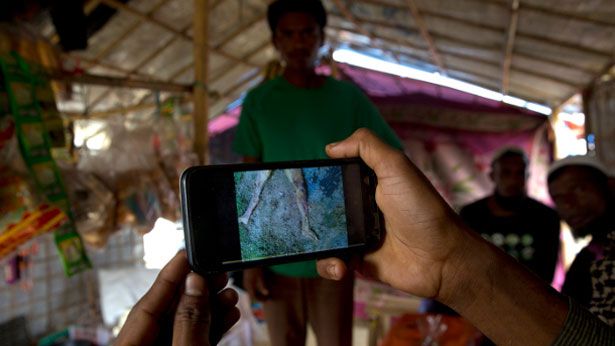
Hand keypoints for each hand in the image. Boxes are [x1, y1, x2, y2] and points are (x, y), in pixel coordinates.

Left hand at [115, 251, 239, 345]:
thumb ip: (189, 321)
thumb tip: (194, 284)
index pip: (146, 305)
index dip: (168, 276)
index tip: (186, 253)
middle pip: (166, 312)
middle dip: (196, 291)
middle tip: (217, 271)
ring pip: (183, 327)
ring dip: (210, 309)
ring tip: (230, 294)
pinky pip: (193, 340)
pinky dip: (211, 328)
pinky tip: (229, 314)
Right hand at [243, 268, 269, 300]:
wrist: (250, 261)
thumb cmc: (255, 268)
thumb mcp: (260, 276)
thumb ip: (263, 285)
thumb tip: (267, 294)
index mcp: (248, 286)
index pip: (253, 297)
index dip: (260, 300)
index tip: (267, 300)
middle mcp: (246, 285)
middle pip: (252, 296)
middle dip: (260, 298)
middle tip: (267, 298)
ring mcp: (246, 283)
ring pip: (252, 292)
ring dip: (259, 294)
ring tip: (266, 294)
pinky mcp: (247, 281)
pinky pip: (252, 289)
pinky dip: (257, 290)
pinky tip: (262, 289)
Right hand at [316, 128, 471, 300]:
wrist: (442, 258)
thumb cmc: (422, 209)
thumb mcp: (396, 167)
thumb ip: (367, 146)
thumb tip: (331, 147)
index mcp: (368, 182)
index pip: (334, 176)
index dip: (317, 178)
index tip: (298, 183)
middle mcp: (360, 207)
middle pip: (322, 207)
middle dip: (307, 214)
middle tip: (299, 219)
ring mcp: (358, 234)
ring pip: (322, 236)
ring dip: (316, 244)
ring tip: (324, 248)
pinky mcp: (358, 260)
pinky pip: (333, 262)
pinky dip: (330, 265)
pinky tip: (341, 266)